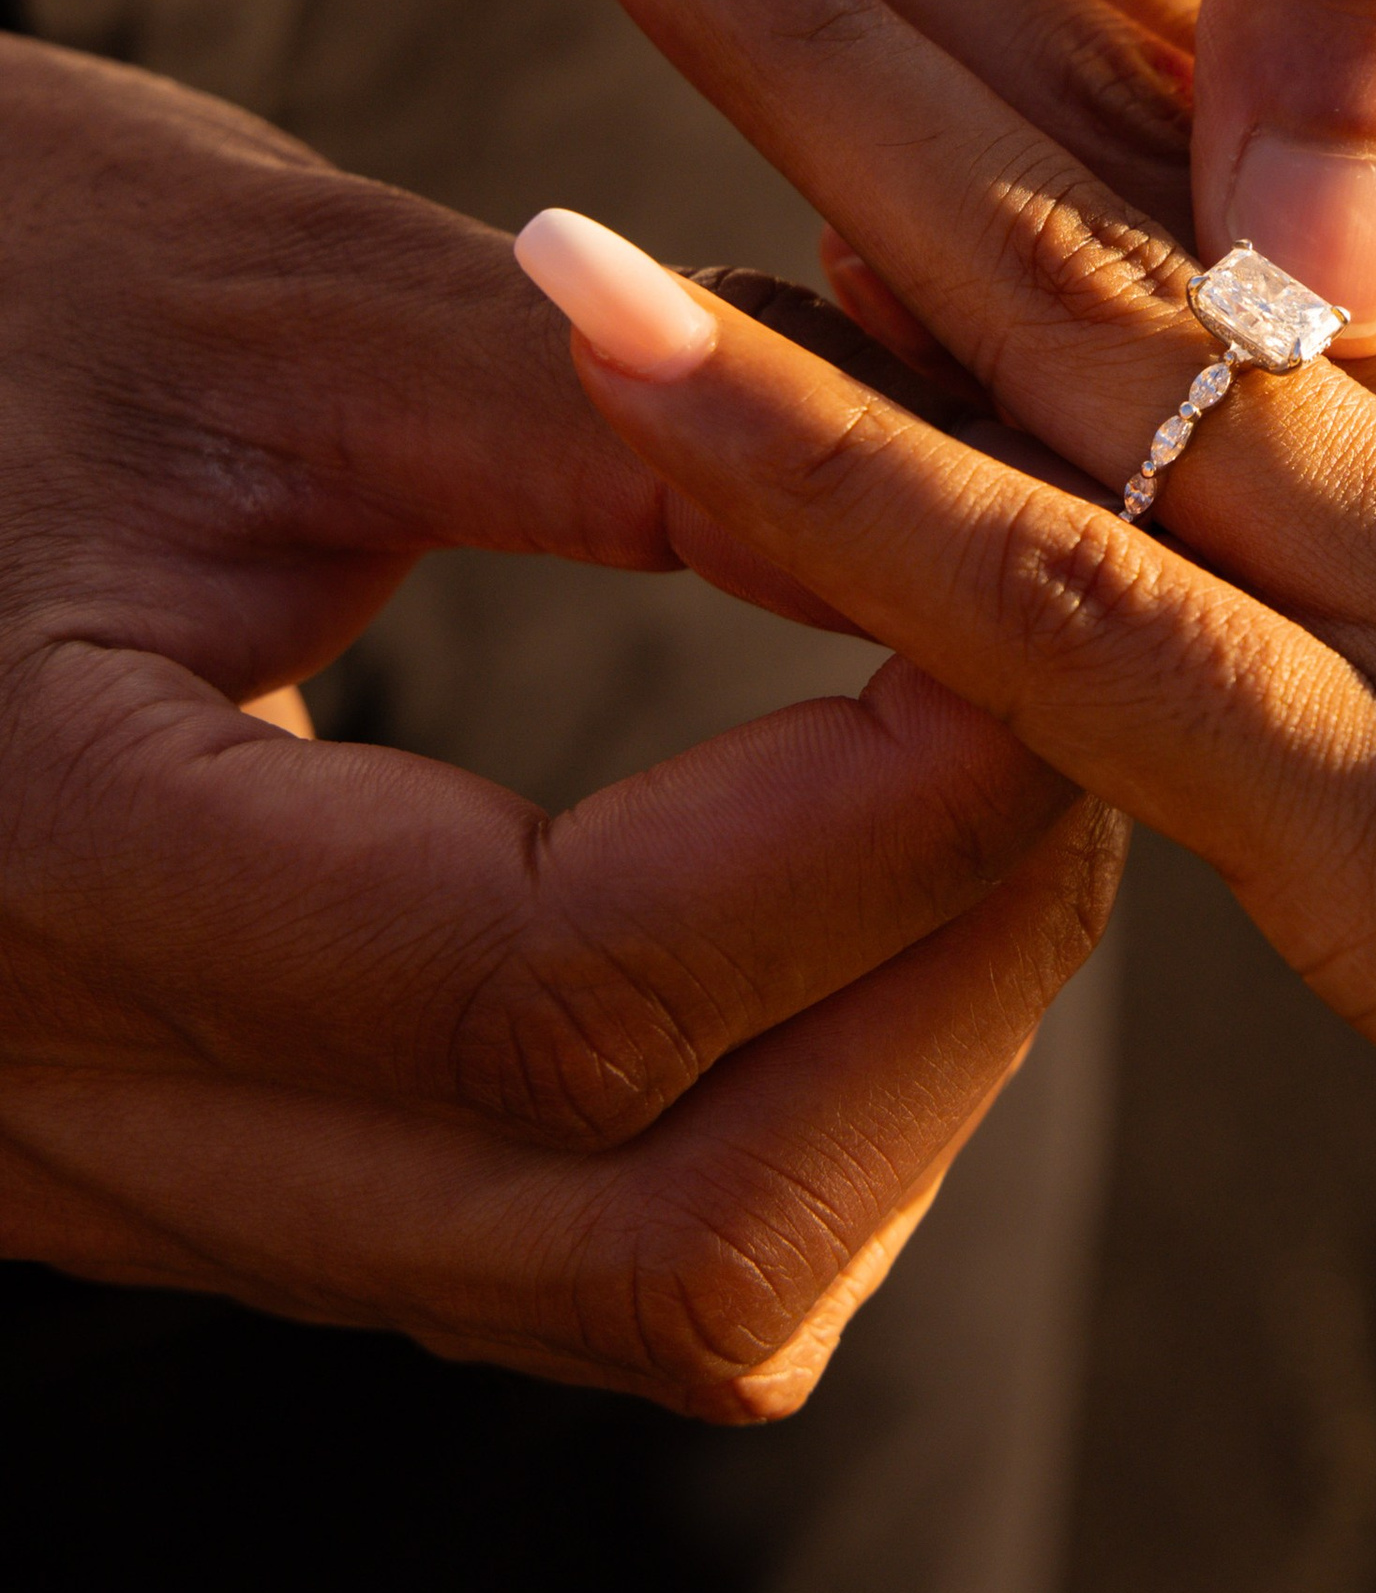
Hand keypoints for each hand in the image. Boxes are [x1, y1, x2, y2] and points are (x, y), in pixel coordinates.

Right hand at [0, 40, 1114, 1411]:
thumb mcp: (252, 297)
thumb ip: (612, 407)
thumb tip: (980, 494)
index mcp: (38, 869)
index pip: (568, 986)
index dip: (875, 811)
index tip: (1034, 585)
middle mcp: (83, 1119)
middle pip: (669, 1249)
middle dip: (949, 985)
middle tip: (1058, 702)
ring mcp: (162, 1189)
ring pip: (660, 1295)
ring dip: (897, 1059)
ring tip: (971, 763)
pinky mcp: (232, 1178)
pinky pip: (586, 1248)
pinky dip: (784, 1087)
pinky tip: (824, 856)